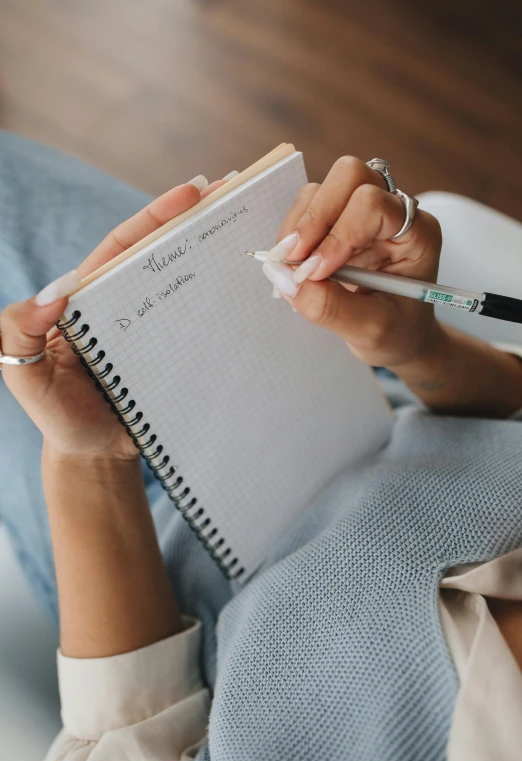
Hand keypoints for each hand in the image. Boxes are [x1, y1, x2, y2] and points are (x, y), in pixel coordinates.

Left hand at [1, 176, 226, 459]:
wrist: (96, 458)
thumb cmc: (58, 416)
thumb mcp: (25, 374)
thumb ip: (19, 332)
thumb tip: (54, 292)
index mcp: (91, 298)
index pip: (123, 246)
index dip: (155, 216)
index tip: (190, 193)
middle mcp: (126, 303)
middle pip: (161, 252)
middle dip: (195, 218)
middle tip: (234, 189)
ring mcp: (154, 325)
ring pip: (185, 279)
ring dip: (214, 249)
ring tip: (252, 224)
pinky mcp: (177, 349)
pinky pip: (200, 318)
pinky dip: (224, 297)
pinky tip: (251, 284)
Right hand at [268, 156, 442, 370]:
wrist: (398, 338)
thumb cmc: (397, 332)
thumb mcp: (371, 331)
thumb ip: (330, 308)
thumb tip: (286, 280)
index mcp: (418, 234)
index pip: (373, 205)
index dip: (339, 234)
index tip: (316, 272)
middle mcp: (393, 212)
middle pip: (350, 176)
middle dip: (315, 217)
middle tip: (293, 259)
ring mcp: (364, 213)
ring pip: (323, 188)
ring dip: (300, 225)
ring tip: (292, 267)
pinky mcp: (339, 222)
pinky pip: (308, 207)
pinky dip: (293, 232)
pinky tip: (295, 264)